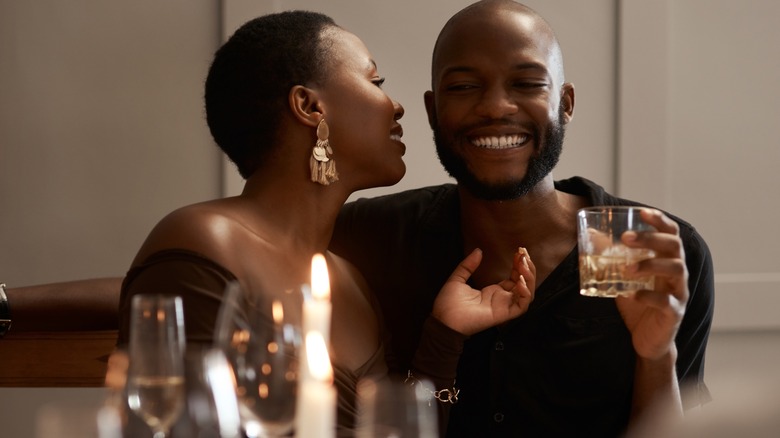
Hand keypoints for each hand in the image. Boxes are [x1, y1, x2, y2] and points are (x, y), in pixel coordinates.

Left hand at [432, 247, 535, 335]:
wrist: (443, 319)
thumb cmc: (448, 304)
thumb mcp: (458, 278)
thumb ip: (468, 265)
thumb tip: (478, 251)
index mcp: (492, 292)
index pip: (514, 277)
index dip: (518, 264)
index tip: (519, 251)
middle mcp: (501, 299)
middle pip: (524, 284)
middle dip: (527, 267)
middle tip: (524, 253)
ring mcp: (504, 307)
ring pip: (527, 294)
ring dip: (529, 278)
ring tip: (523, 264)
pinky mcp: (504, 314)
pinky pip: (522, 305)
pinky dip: (525, 293)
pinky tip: (520, 280)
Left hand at [615, 208, 687, 360]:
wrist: (648, 339)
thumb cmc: (638, 303)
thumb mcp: (624, 277)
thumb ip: (613, 258)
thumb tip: (590, 236)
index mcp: (667, 260)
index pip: (671, 234)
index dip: (660, 221)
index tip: (642, 212)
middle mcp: (677, 273)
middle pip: (674, 246)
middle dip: (651, 238)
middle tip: (626, 238)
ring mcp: (679, 292)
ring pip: (677, 269)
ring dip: (650, 264)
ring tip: (626, 268)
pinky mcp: (674, 313)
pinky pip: (667, 302)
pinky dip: (648, 296)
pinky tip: (630, 295)